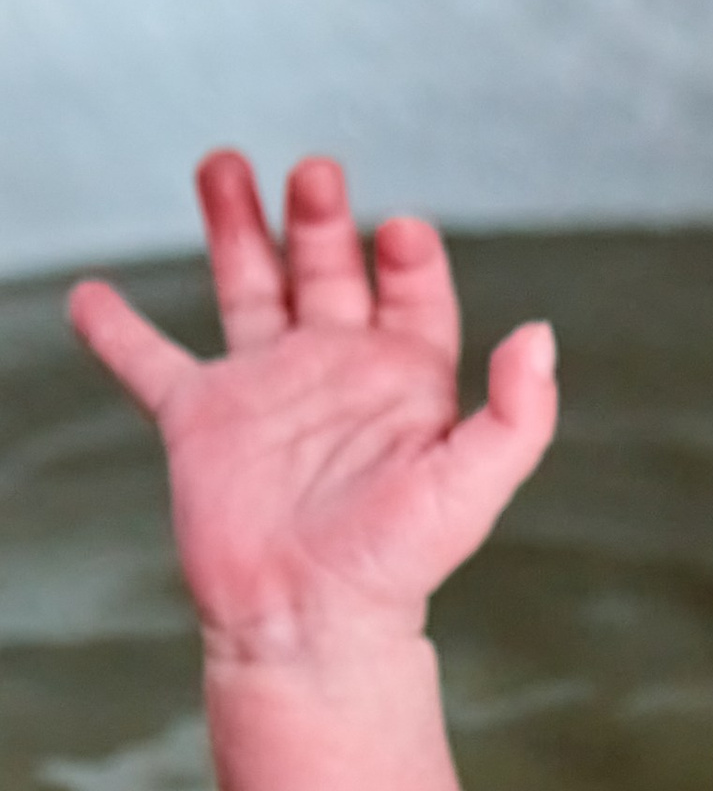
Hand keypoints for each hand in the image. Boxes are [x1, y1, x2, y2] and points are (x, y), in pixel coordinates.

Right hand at [66, 152, 555, 667]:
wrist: (310, 626)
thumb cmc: (397, 566)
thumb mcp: (472, 488)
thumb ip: (517, 414)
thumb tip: (542, 335)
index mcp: (406, 381)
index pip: (412, 293)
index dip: (409, 256)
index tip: (400, 231)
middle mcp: (336, 372)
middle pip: (327, 268)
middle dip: (319, 218)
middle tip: (314, 173)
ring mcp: (266, 391)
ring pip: (249, 287)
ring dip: (235, 227)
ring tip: (223, 164)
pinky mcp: (200, 421)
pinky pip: (150, 362)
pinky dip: (118, 329)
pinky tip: (92, 295)